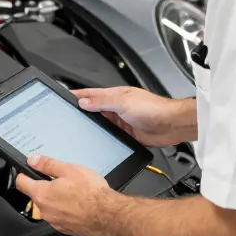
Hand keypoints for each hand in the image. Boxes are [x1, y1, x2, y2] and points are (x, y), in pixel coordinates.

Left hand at [14, 155, 117, 235]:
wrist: (108, 214)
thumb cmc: (91, 193)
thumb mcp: (68, 169)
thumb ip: (47, 164)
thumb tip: (33, 160)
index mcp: (41, 194)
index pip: (21, 183)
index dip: (23, 174)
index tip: (27, 171)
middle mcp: (45, 211)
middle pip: (37, 195)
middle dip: (46, 187)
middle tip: (62, 180)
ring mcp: (55, 222)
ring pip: (50, 207)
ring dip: (57, 200)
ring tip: (74, 193)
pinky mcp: (66, 229)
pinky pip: (61, 217)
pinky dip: (66, 211)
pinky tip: (79, 205)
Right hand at [74, 86, 192, 146]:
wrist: (172, 125)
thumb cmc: (154, 109)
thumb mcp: (123, 102)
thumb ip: (102, 102)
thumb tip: (84, 102)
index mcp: (114, 95)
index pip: (90, 94)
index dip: (77, 96)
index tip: (63, 97)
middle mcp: (116, 107)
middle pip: (93, 110)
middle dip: (81, 112)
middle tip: (66, 117)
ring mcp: (121, 121)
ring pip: (101, 123)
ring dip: (92, 126)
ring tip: (77, 130)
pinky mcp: (126, 134)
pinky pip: (109, 135)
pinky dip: (102, 137)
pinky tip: (95, 141)